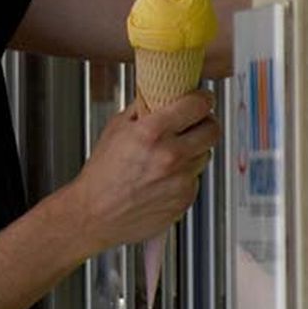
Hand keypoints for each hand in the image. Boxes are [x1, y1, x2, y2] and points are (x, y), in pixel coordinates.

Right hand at [68, 90, 219, 252]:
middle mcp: (171, 155)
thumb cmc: (101, 175)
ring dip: (194, 150)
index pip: (198, 105)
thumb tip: (161, 94)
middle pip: (212, 129)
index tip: (201, 99)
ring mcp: (181, 179)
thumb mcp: (116, 129)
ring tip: (170, 154)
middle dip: (205, 123)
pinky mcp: (185, 198)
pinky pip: (195, 178)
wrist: (95, 214)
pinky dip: (185, 174)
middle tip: (194, 123)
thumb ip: (143, 109)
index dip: (202, 99)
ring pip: (206, 154)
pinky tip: (164, 177)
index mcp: (152, 132)